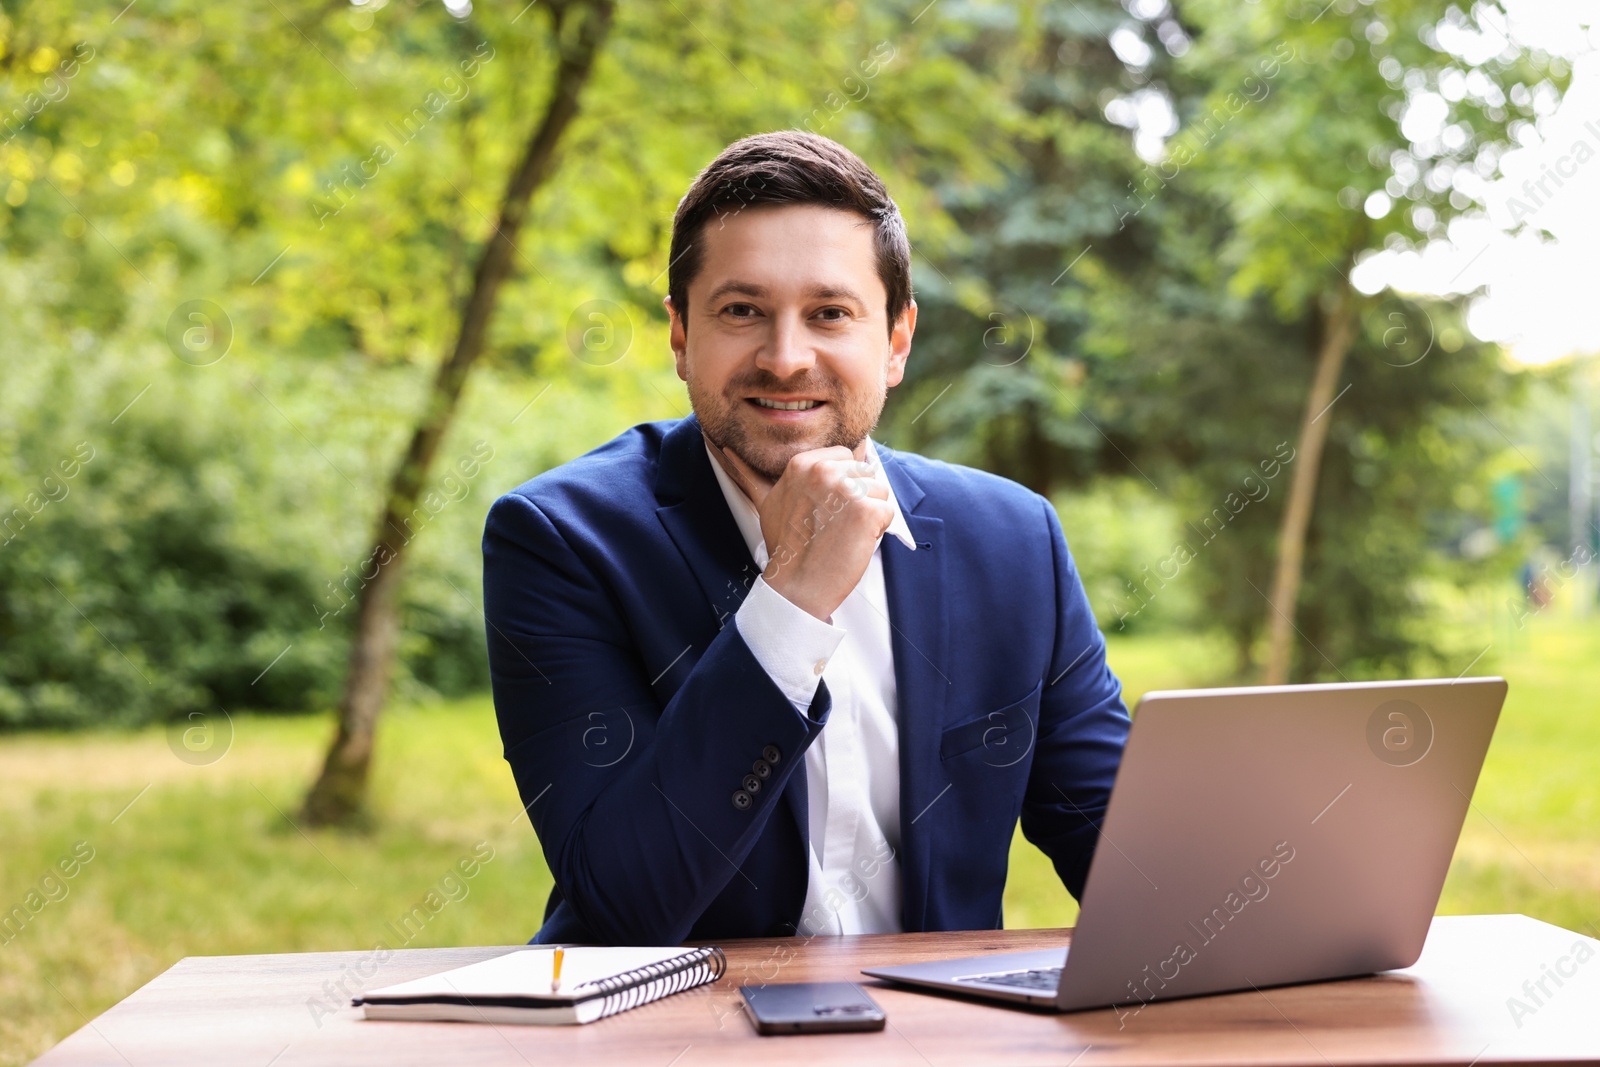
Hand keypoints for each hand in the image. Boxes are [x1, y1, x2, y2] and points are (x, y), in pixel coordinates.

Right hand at [709, 442, 892, 622]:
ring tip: (843, 534)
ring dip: (869, 515)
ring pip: (880, 491)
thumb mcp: (768, 503)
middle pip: (865, 471)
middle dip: (858, 497)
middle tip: (834, 525)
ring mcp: (847, 488)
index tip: (827, 508)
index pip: (845, 456)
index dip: (843, 483)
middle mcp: (824, 470)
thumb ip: (753, 475)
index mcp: (803, 463)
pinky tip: (853, 543)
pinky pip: (888, 512)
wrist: (796, 586)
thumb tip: (725, 451)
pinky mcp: (867, 510)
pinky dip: (878, 531)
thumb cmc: (785, 547)